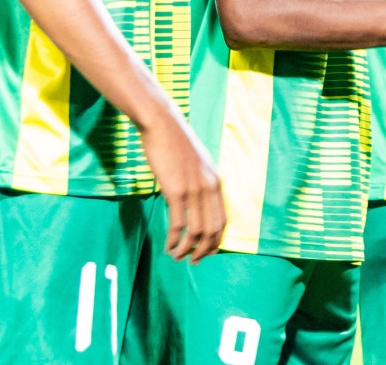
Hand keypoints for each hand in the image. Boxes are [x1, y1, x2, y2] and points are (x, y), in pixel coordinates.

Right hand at [139, 112, 224, 263]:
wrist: (162, 124)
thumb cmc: (175, 144)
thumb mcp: (195, 164)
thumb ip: (199, 181)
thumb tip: (195, 199)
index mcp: (216, 181)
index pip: (222, 219)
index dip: (215, 240)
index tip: (207, 252)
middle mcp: (209, 187)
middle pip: (213, 229)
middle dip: (204, 250)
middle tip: (193, 262)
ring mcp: (194, 188)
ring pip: (197, 230)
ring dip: (187, 249)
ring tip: (177, 257)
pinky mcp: (176, 189)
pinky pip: (179, 223)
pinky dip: (175, 239)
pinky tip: (169, 246)